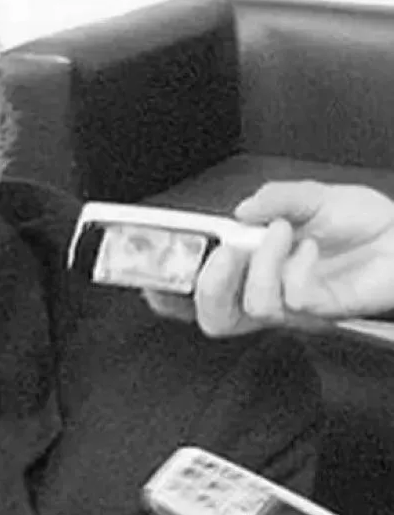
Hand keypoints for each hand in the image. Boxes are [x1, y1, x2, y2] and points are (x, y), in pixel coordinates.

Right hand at [145, 181, 393, 336]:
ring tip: (284, 231)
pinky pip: (293, 298)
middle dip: (208, 284)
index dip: (169, 294)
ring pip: (253, 307)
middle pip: (214, 318)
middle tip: (224, 252)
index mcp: (251, 270)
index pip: (200, 293)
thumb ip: (274, 198)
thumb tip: (241, 210)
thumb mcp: (310, 196)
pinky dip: (296, 265)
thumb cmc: (361, 222)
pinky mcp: (321, 312)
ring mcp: (293, 307)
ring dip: (264, 262)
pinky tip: (309, 247)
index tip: (152, 276)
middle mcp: (266, 293)